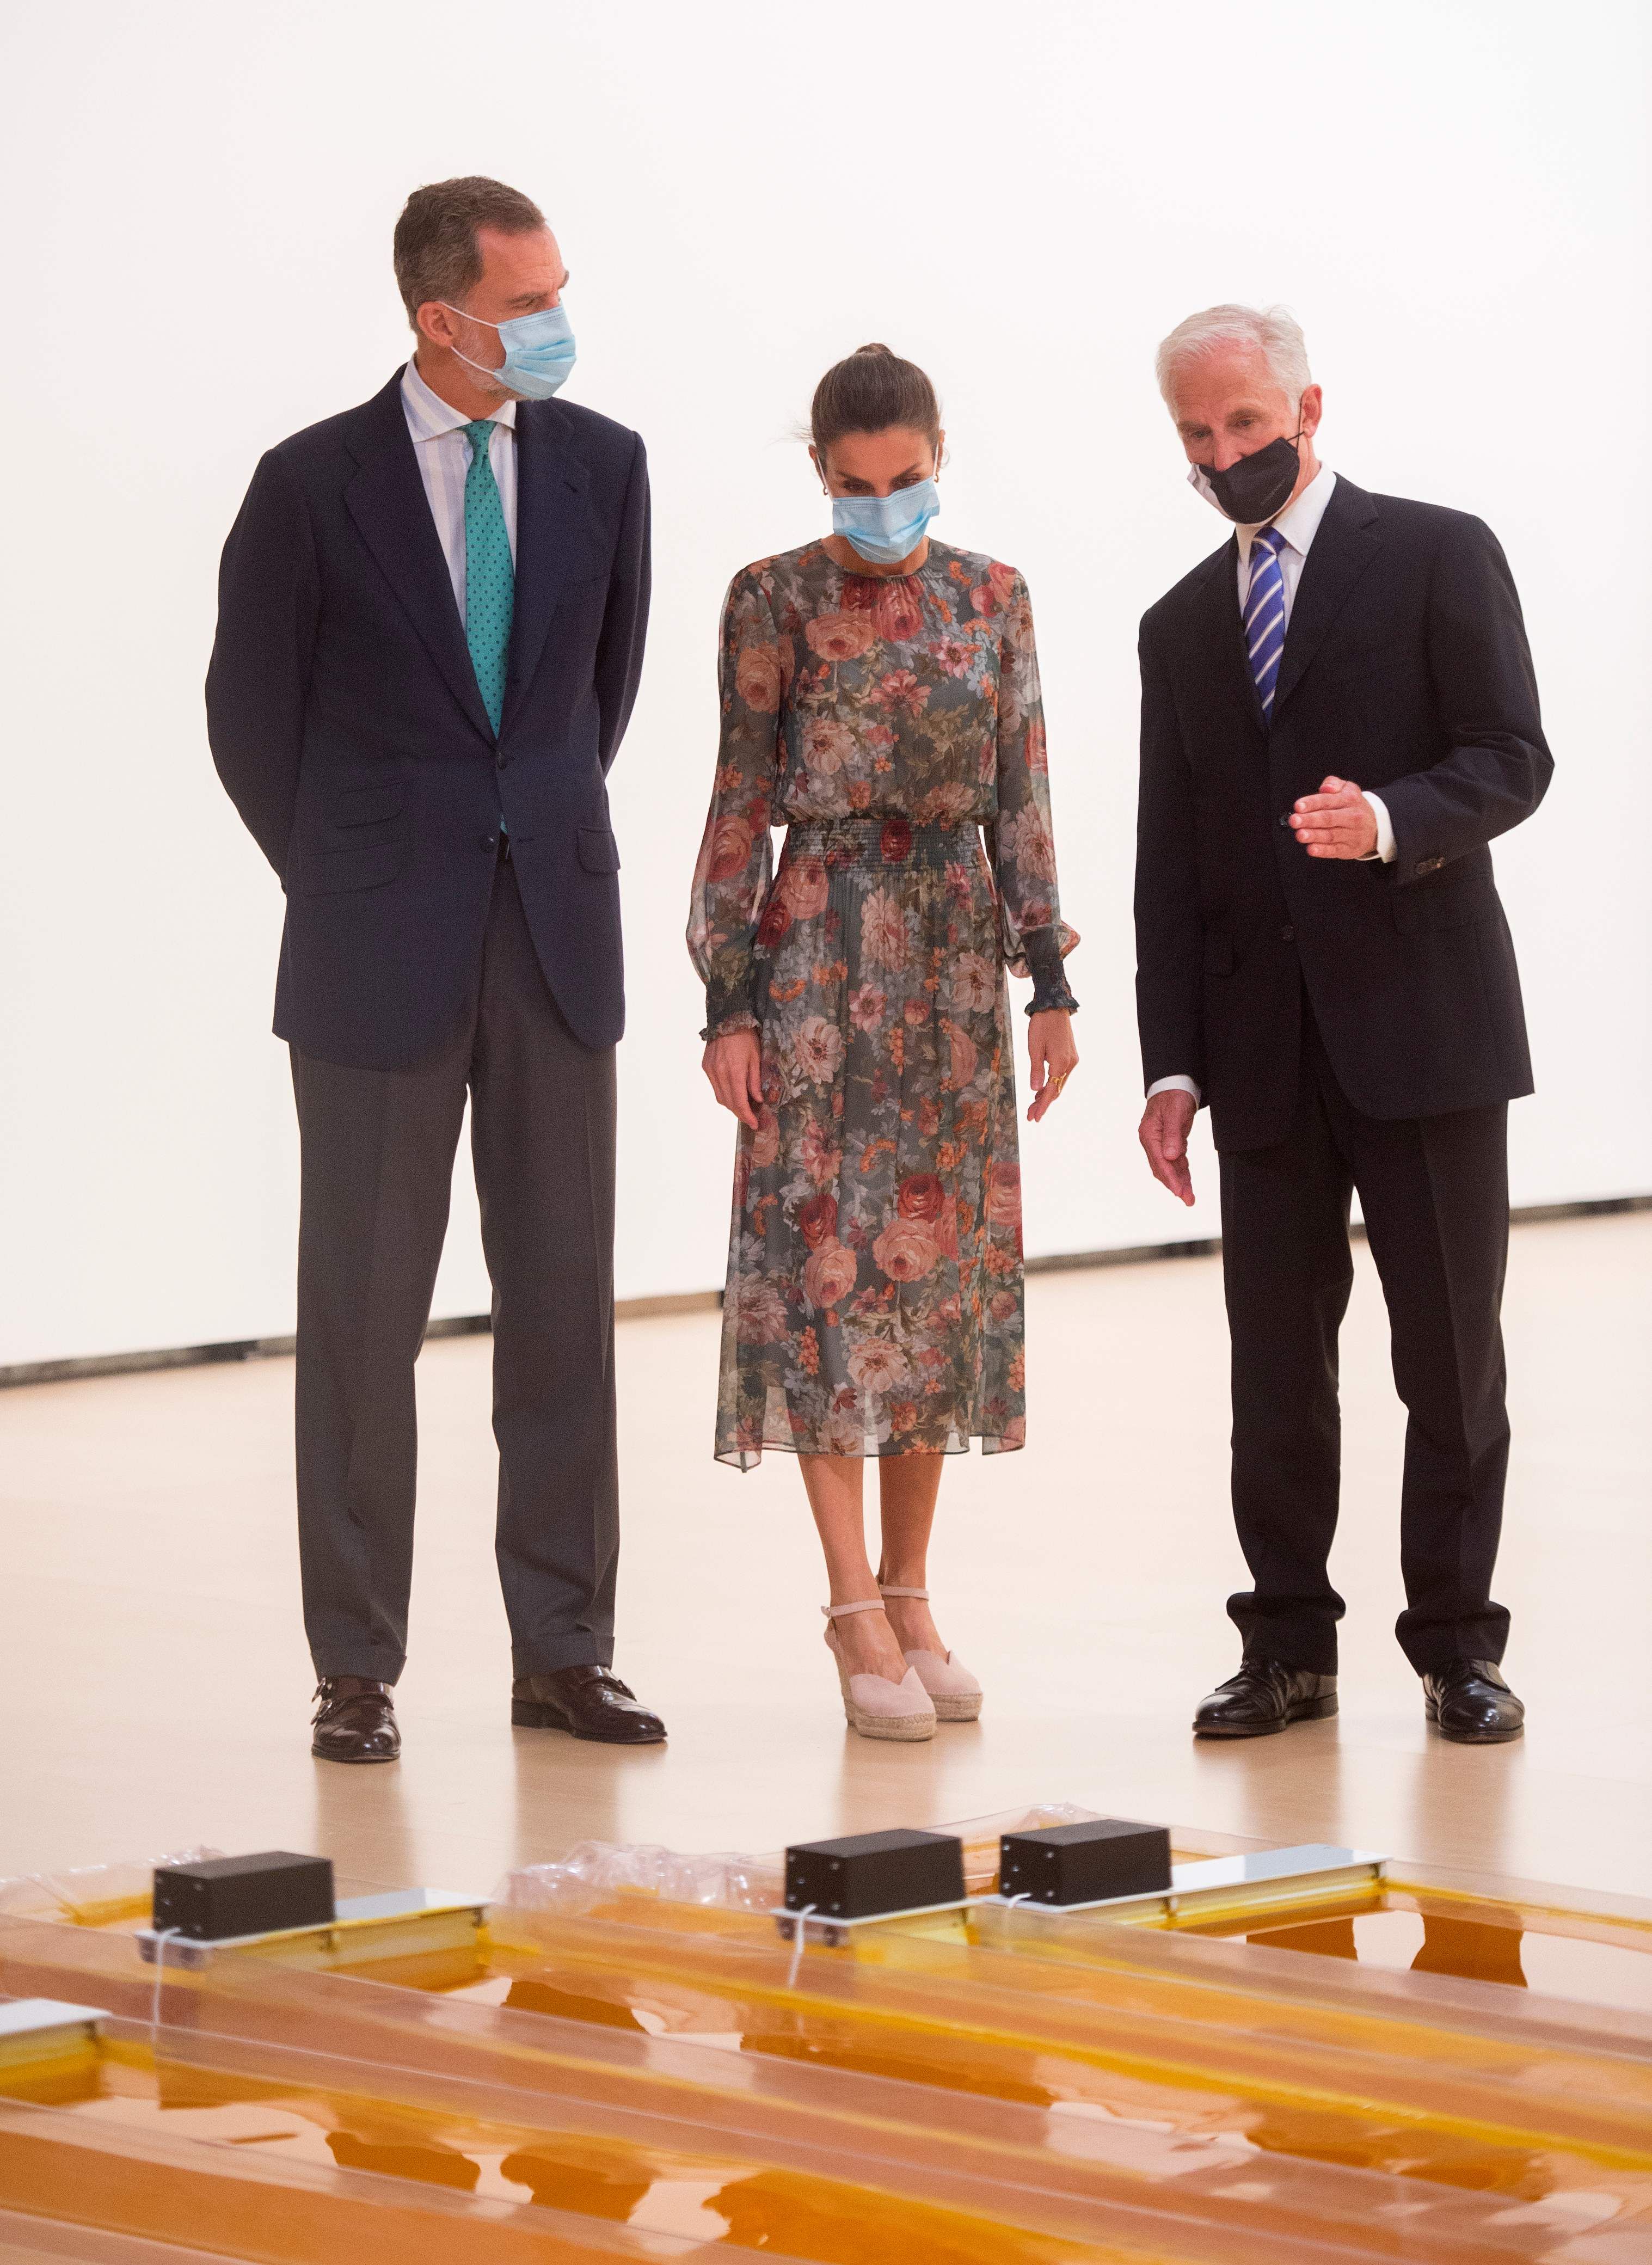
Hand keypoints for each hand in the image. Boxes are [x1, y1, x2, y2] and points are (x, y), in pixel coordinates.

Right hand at [702, 1029, 762, 1127]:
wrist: (727, 1019)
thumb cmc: (745, 1037)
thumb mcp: (756, 1058)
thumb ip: (755, 1081)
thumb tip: (757, 1100)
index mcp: (734, 1072)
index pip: (739, 1102)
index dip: (747, 1116)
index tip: (754, 1124)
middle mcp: (719, 1074)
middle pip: (728, 1103)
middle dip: (740, 1113)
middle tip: (751, 1117)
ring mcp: (710, 1071)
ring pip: (720, 1097)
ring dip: (731, 1105)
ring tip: (743, 1107)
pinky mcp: (706, 1067)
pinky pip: (715, 1087)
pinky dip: (724, 1093)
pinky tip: (732, 1092)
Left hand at [1026, 1011, 1077, 1123]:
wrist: (1054, 1007)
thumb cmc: (1042, 1024)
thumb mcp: (1034, 1047)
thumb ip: (1036, 1070)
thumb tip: (1035, 1090)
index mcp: (1060, 1063)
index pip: (1051, 1091)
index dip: (1042, 1106)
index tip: (1034, 1118)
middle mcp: (1069, 1063)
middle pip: (1057, 1090)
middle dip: (1043, 1103)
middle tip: (1030, 1115)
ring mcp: (1072, 1060)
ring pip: (1059, 1083)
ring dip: (1047, 1095)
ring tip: (1033, 1105)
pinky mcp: (1070, 1056)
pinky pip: (1061, 1075)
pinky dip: (1052, 1084)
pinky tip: (1042, 1089)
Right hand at [1138, 1088, 1195, 1205]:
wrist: (1175, 1085)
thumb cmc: (1174, 1095)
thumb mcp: (1175, 1112)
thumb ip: (1172, 1134)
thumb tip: (1170, 1156)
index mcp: (1149, 1134)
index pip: (1159, 1160)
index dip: (1170, 1177)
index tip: (1179, 1191)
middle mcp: (1152, 1141)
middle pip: (1162, 1168)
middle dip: (1175, 1185)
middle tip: (1188, 1200)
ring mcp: (1160, 1143)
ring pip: (1170, 1168)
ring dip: (1180, 1182)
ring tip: (1190, 1198)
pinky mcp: (1170, 1143)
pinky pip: (1176, 1162)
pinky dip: (1182, 1173)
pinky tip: (1188, 1184)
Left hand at [1291, 776, 1376, 859]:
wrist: (1377, 827)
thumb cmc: (1354, 806)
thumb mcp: (1348, 788)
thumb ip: (1334, 783)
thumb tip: (1325, 788)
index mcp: (1349, 799)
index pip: (1328, 800)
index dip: (1312, 803)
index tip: (1298, 806)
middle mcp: (1352, 816)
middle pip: (1328, 818)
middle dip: (1310, 819)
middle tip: (1295, 820)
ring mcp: (1351, 834)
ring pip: (1330, 835)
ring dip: (1314, 835)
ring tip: (1300, 834)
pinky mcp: (1349, 849)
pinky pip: (1335, 850)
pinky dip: (1323, 851)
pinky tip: (1311, 849)